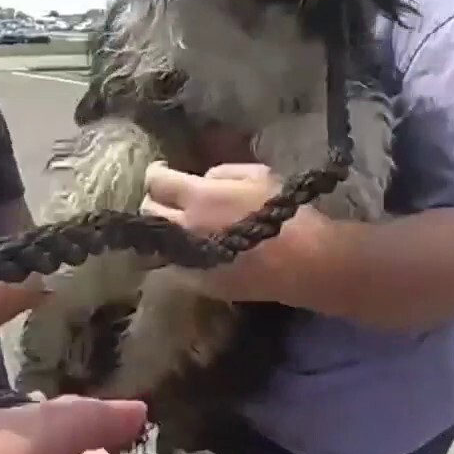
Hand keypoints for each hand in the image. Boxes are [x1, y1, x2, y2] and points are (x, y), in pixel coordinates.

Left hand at [141, 162, 325, 301]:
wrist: (305, 264)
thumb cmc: (285, 214)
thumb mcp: (258, 176)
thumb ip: (222, 173)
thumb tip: (201, 181)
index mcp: (198, 198)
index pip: (157, 181)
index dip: (155, 172)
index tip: (161, 170)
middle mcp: (185, 228)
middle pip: (148, 210)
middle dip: (155, 199)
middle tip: (169, 197)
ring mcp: (188, 259)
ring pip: (159, 240)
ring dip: (165, 229)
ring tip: (180, 224)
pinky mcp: (198, 283)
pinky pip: (177, 263)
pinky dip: (180, 252)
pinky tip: (196, 248)